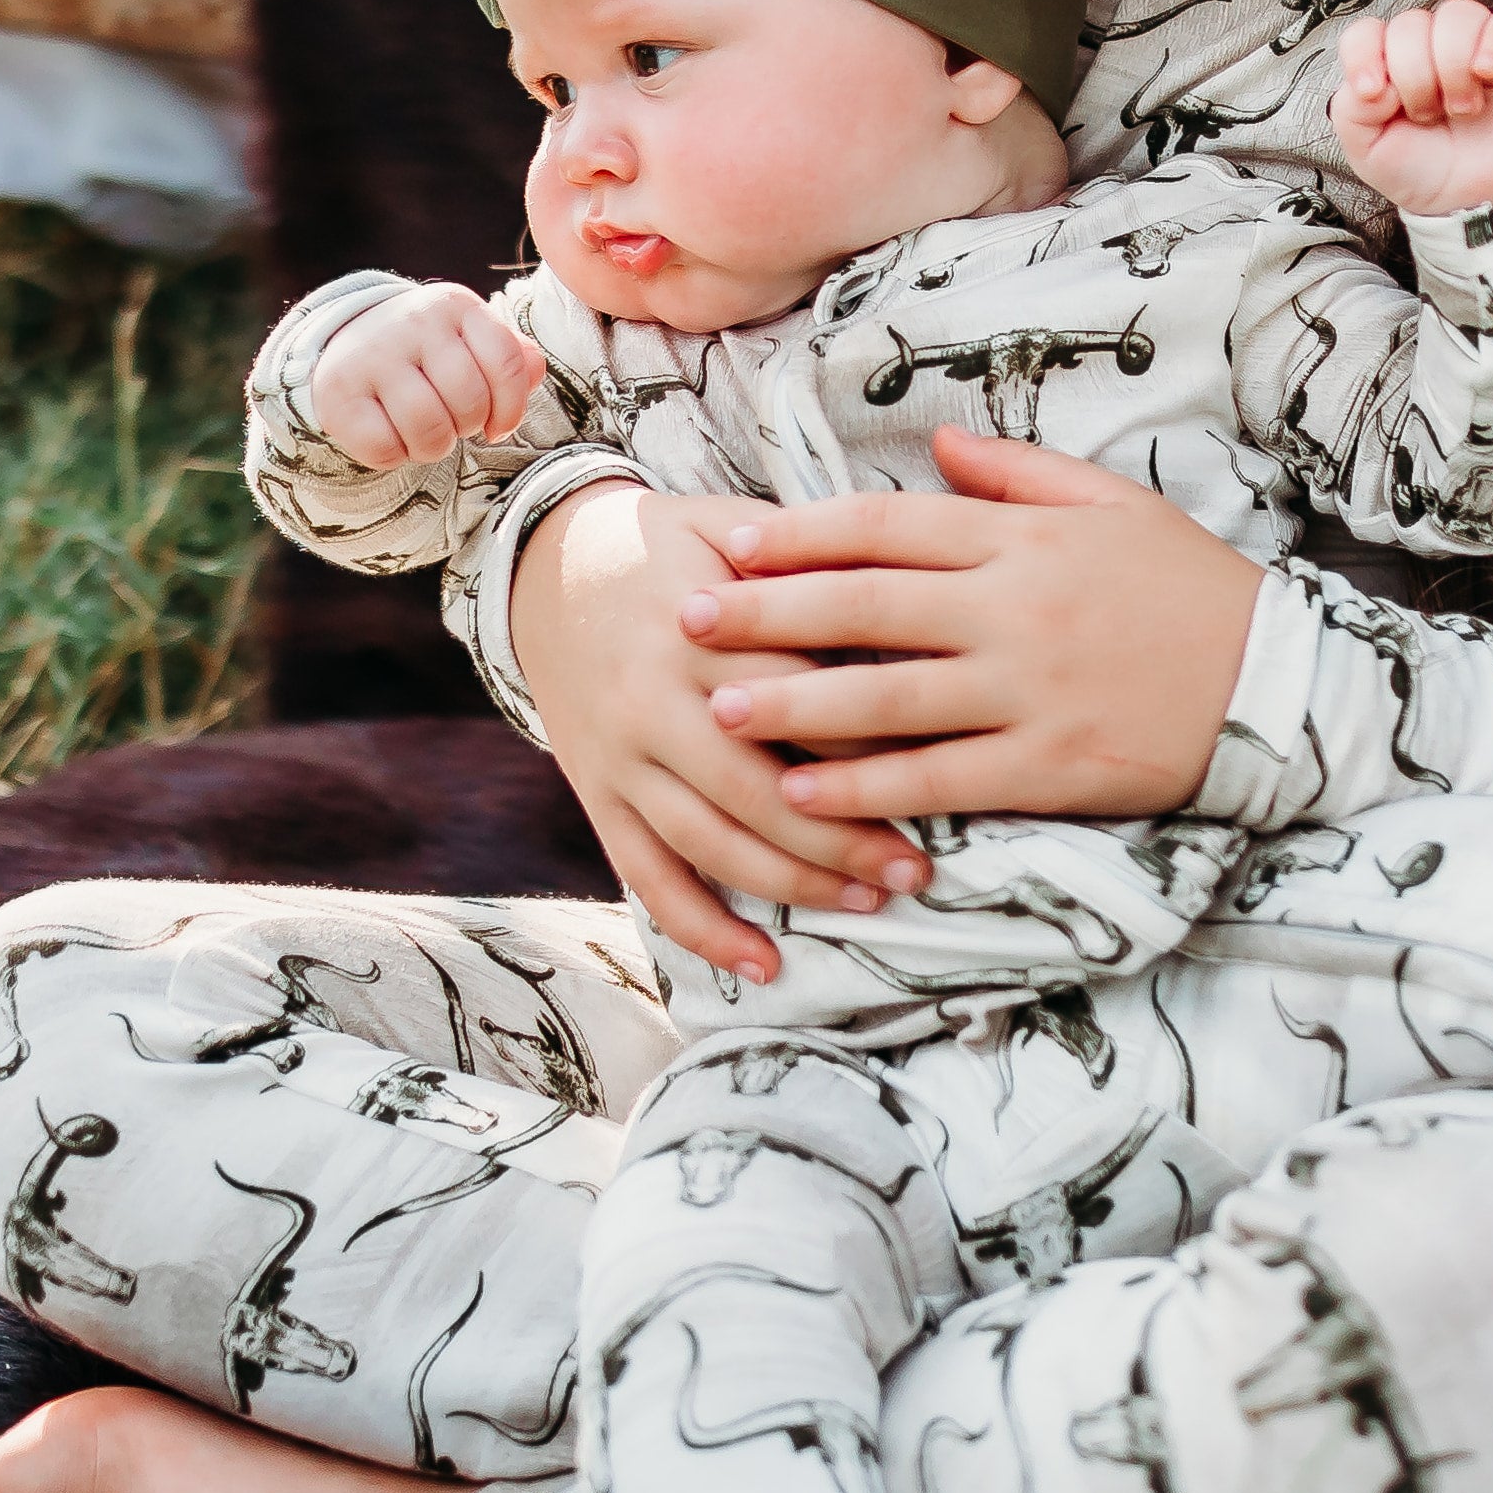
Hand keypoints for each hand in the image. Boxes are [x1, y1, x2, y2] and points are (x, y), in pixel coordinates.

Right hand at [313, 284, 542, 472]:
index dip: (511, 409)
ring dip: (434, 447)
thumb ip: (511, 356)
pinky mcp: (337, 391)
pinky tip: (391, 435)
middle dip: (468, 427)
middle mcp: (413, 322)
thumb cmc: (426, 352)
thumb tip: (535, 369)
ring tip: (425, 433)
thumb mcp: (471, 341)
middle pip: (469, 401)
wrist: (345, 342)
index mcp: (455, 305)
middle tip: (452, 423)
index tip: (497, 425)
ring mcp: (371, 355)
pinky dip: (394, 456)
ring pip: (429, 430)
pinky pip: (384, 448)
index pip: (506, 363)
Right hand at [508, 485, 924, 978]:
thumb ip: (812, 566)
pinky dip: (703, 929)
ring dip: (793, 885)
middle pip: (759, 788)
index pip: (801, 698)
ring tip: (868, 906)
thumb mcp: (736, 528)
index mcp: (700, 628)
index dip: (873, 738)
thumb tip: (912, 601)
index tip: (943, 769)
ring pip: (711, 842)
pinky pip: (648, 876)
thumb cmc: (674, 545)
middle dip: (844, 838)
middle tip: (918, 870)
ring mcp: (622, 757)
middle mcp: (655, 700)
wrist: (550, 565)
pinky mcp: (598, 795)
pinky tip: (762, 965)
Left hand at [690, 431, 1260, 824]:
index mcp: (1022, 540)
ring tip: (719, 710)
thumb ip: (1018, 473)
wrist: (1280, 683)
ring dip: (795, 705)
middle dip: (766, 614)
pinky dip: (867, 788)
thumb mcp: (1113, 504)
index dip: (800, 535)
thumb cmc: (1190, 587)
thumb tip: (938, 442)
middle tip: (684, 622)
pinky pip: (939, 777)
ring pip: (887, 698)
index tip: (729, 543)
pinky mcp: (1049, 766)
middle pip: (865, 606)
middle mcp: (1014, 610)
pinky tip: (806, 795)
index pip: (887, 527)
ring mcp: (1029, 691)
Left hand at [1331, 0, 1492, 216]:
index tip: (1372, 93)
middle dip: (1415, 76)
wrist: (1475, 205)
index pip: (1366, 30)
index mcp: (1390, 62)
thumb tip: (1376, 79)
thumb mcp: (1367, 151)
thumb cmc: (1424, 172)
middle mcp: (1432, 45)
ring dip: (1453, 65)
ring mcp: (1478, 44)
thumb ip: (1352, 110)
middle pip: (1412, 23)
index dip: (1364, 54)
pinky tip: (1488, 72)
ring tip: (1462, 108)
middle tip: (1428, 116)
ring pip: (1459, 15)